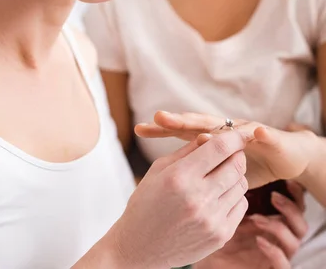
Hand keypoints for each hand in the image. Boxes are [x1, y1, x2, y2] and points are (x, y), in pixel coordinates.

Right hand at [108, 130, 248, 268]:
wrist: (139, 247)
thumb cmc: (146, 202)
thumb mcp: (160, 169)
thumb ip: (188, 151)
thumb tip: (211, 135)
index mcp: (180, 177)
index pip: (220, 148)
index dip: (233, 137)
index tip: (237, 134)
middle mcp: (198, 198)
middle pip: (236, 165)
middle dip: (237, 154)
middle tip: (230, 152)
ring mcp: (211, 219)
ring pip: (242, 184)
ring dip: (235, 175)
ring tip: (220, 175)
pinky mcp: (220, 236)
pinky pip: (241, 205)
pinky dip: (234, 196)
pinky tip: (219, 195)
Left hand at [135, 111, 315, 188]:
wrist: (282, 154)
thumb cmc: (243, 162)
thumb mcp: (214, 166)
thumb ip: (193, 163)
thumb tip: (163, 168)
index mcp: (208, 134)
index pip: (179, 130)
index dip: (161, 129)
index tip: (139, 128)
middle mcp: (223, 127)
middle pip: (197, 123)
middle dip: (179, 121)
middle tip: (159, 118)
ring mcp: (244, 129)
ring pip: (227, 126)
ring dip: (215, 126)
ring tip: (200, 129)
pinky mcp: (268, 136)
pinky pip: (264, 134)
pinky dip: (260, 133)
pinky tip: (255, 132)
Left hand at [195, 181, 306, 268]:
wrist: (198, 251)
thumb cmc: (207, 223)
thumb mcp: (216, 198)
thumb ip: (221, 176)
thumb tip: (212, 143)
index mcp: (268, 214)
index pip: (291, 201)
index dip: (293, 191)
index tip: (286, 178)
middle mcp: (274, 232)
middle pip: (299, 219)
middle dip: (291, 205)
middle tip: (273, 195)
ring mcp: (273, 251)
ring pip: (295, 239)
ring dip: (280, 227)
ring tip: (257, 218)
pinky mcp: (266, 267)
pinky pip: (283, 263)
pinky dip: (275, 251)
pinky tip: (258, 240)